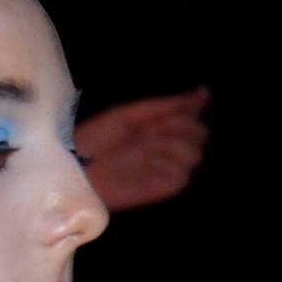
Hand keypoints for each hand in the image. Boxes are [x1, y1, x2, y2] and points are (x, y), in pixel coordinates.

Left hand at [73, 89, 210, 211]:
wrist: (79, 165)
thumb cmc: (98, 138)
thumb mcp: (131, 114)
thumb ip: (165, 106)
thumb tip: (202, 93)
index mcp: (158, 126)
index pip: (192, 114)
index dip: (194, 105)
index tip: (197, 96)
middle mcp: (166, 146)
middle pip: (200, 134)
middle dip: (182, 126)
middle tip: (155, 127)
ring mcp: (166, 168)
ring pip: (194, 154)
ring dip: (174, 146)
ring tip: (147, 146)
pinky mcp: (163, 187)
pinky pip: (181, 176)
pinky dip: (168, 166)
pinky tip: (148, 164)